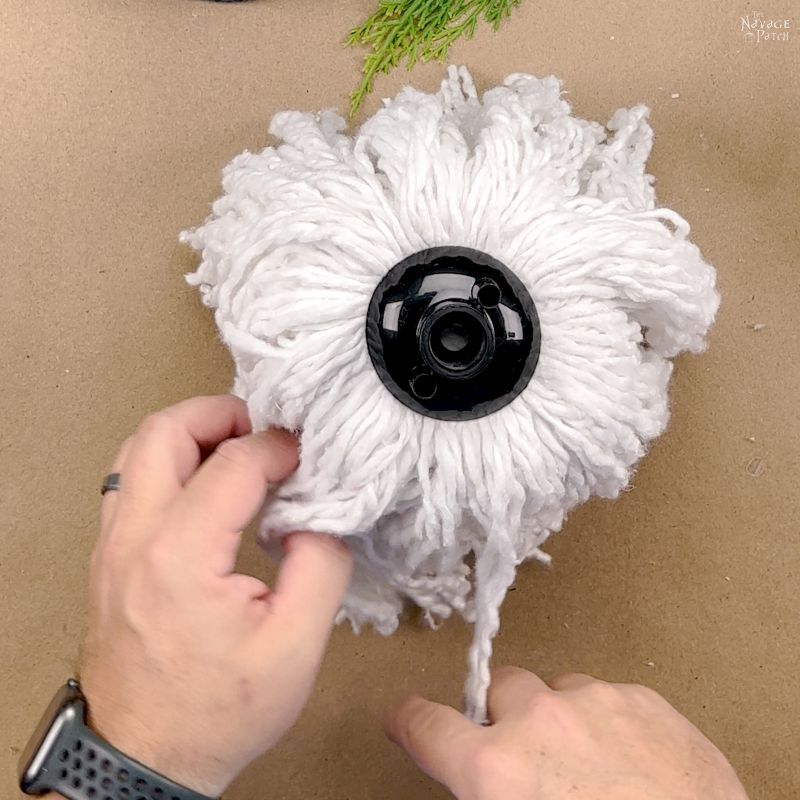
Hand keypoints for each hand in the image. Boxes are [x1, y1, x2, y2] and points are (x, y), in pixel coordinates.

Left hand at [80, 395, 351, 796]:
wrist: (143, 759)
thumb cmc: (218, 711)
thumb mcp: (295, 647)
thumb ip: (321, 566)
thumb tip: (318, 514)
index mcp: (180, 556)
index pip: (232, 463)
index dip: (278, 447)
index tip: (308, 456)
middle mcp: (133, 538)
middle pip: (163, 432)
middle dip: (219, 413)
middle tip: (263, 429)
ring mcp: (111, 547)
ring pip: (136, 451)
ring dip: (189, 435)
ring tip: (237, 450)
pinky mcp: (108, 559)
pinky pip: (129, 483)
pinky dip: (168, 464)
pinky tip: (205, 488)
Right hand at [386, 667, 747, 799]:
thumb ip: (489, 793)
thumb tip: (483, 784)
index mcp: (497, 770)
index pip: (429, 726)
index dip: (411, 721)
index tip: (406, 717)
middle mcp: (538, 721)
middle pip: (500, 689)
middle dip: (507, 718)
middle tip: (530, 758)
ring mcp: (594, 702)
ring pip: (559, 690)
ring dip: (563, 720)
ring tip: (595, 767)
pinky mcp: (642, 699)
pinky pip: (609, 697)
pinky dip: (610, 723)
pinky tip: (636, 764)